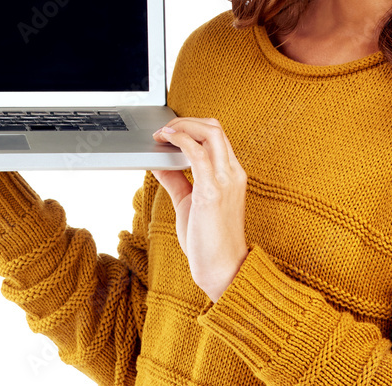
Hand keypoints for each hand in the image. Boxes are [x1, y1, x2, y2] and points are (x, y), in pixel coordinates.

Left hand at [151, 118, 249, 302]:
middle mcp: (232, 173)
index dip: (192, 127)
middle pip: (214, 127)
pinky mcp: (212, 192)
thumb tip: (158, 162)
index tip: (171, 131)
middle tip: (164, 130)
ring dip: (182, 127)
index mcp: (231, 175)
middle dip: (186, 121)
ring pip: (210, 132)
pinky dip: (181, 141)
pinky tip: (166, 142)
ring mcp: (225, 181)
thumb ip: (176, 180)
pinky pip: (198, 154)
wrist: (223, 270)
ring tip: (162, 134)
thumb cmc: (209, 242)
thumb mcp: (189, 202)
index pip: (216, 136)